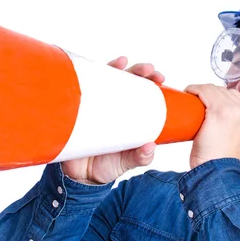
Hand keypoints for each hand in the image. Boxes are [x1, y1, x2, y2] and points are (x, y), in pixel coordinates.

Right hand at [61, 56, 165, 184]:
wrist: (80, 177)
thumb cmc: (107, 165)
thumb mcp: (127, 161)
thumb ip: (140, 157)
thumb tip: (150, 148)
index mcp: (130, 116)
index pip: (144, 92)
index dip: (152, 81)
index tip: (160, 78)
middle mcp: (114, 106)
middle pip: (128, 81)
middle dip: (139, 70)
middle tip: (148, 70)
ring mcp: (96, 105)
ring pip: (106, 80)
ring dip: (115, 67)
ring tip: (124, 63)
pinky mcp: (79, 109)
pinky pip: (82, 89)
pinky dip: (87, 76)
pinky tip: (94, 67)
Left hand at [184, 84, 239, 168]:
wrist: (216, 172)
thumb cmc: (220, 159)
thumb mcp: (235, 139)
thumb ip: (234, 127)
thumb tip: (220, 119)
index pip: (233, 96)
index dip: (216, 95)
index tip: (205, 100)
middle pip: (223, 91)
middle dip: (207, 93)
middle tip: (195, 101)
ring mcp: (234, 110)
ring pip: (213, 89)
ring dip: (200, 91)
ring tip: (191, 99)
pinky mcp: (219, 112)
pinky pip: (205, 92)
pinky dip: (194, 89)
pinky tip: (189, 93)